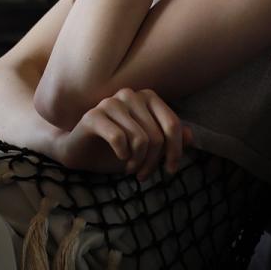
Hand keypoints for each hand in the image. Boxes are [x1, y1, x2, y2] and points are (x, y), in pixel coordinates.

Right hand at [53, 87, 195, 180]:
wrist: (80, 152)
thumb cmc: (116, 147)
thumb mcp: (148, 147)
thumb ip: (170, 139)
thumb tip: (190, 137)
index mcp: (147, 97)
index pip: (173, 125)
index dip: (176, 151)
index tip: (170, 170)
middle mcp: (129, 94)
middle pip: (157, 136)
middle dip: (154, 162)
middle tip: (144, 174)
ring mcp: (110, 103)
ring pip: (140, 139)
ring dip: (138, 162)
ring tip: (131, 169)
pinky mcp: (93, 116)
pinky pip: (119, 138)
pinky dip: (123, 155)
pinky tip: (120, 158)